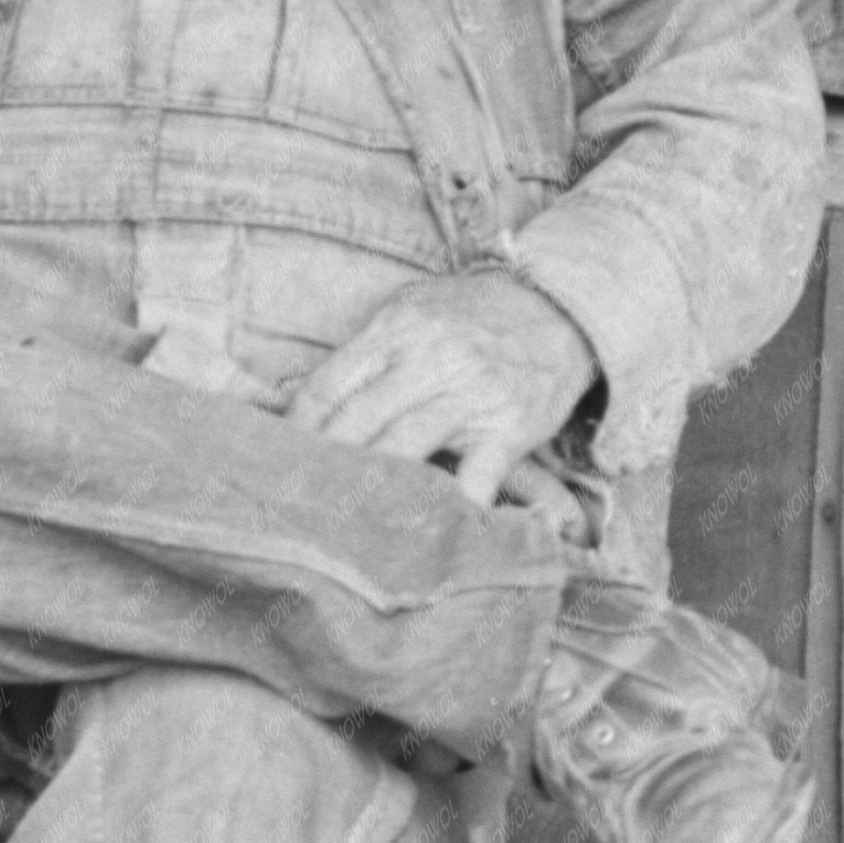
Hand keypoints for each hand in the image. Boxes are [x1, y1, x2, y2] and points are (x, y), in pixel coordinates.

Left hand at [286, 269, 596, 507]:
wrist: (564, 307)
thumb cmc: (477, 315)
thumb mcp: (415, 309)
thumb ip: (364, 352)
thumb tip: (298, 397)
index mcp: (397, 328)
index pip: (328, 386)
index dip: (297, 431)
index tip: (279, 463)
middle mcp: (430, 358)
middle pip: (356, 422)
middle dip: (321, 466)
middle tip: (296, 503)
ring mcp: (471, 394)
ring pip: (402, 449)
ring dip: (369, 491)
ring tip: (340, 525)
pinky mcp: (510, 427)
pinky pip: (473, 478)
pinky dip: (448, 509)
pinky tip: (423, 535)